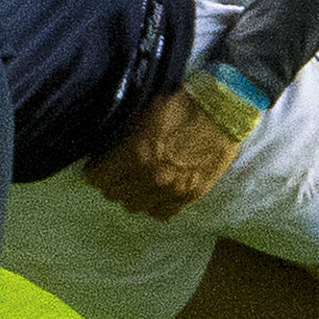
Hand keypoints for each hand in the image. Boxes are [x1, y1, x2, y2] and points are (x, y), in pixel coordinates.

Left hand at [81, 88, 240, 221]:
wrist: (223, 112)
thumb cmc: (182, 105)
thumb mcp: (144, 113)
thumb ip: (124, 136)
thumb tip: (108, 150)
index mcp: (134, 153)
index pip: (98, 178)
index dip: (95, 170)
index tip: (98, 165)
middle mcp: (149, 177)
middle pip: (114, 194)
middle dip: (112, 182)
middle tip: (117, 172)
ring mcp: (170, 190)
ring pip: (134, 206)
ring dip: (131, 195)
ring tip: (137, 182)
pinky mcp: (189, 196)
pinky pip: (161, 213)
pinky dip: (154, 205)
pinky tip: (156, 193)